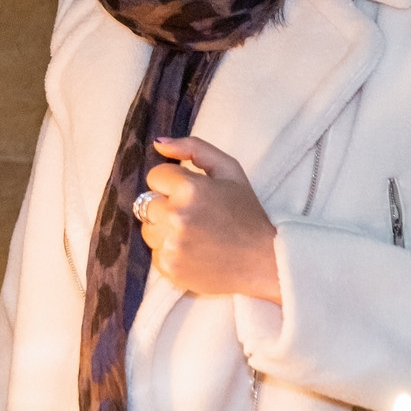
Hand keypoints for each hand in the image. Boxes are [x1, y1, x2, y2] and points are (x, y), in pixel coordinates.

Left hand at [138, 136, 281, 302]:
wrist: (263, 260)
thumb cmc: (247, 212)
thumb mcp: (229, 170)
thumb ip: (194, 148)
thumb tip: (158, 143)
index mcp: (189, 188)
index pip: (155, 176)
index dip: (174, 183)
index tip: (191, 194)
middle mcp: (175, 216)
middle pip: (147, 203)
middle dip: (167, 205)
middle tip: (195, 215)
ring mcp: (170, 244)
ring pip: (148, 228)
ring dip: (164, 228)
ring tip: (193, 234)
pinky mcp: (168, 267)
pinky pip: (154, 252)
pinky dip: (169, 250)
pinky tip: (193, 251)